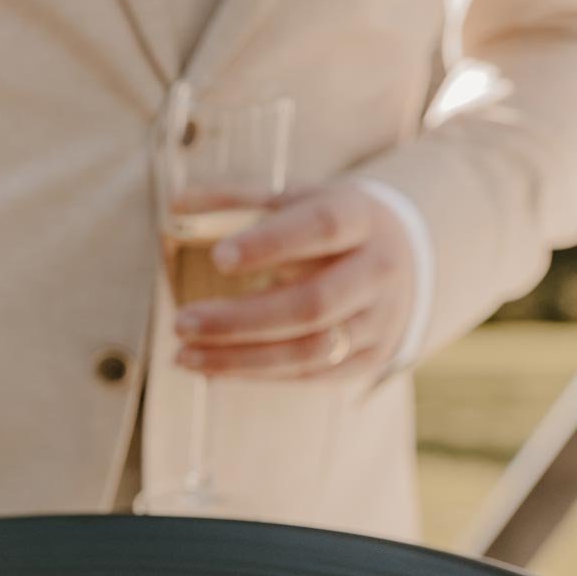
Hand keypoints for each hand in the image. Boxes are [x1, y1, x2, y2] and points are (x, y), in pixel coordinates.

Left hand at [173, 183, 415, 380]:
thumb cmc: (326, 227)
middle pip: (312, 304)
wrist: (401, 259)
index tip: (218, 258)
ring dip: (239, 358)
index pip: (322, 228)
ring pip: (309, 351)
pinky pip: (308, 375)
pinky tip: (211, 367)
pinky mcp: (368, 358)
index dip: (271, 243)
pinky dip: (255, 374)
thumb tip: (175, 205)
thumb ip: (236, 201)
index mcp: (361, 217)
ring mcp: (379, 320)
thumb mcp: (294, 200)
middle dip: (239, 319)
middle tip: (180, 322)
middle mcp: (378, 271)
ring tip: (183, 355)